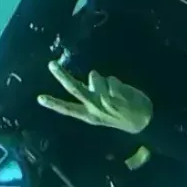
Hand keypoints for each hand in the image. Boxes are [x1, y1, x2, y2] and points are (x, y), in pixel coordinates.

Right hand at [38, 60, 153, 133]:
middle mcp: (95, 109)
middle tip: (51, 64)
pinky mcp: (118, 97)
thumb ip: (95, 95)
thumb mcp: (104, 112)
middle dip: (62, 76)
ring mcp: (106, 103)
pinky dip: (116, 82)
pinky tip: (124, 91)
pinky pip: (112, 80)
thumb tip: (91, 75)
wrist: (147, 122)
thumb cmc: (122, 114)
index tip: (39, 98)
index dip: (54, 103)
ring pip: (96, 78)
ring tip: (114, 90)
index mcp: (90, 115)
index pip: (68, 109)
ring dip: (104, 79)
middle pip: (75, 89)